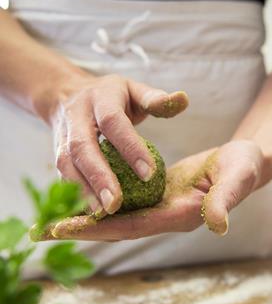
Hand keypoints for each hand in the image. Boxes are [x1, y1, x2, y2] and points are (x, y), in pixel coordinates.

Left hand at [38, 140, 264, 240]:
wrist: (245, 161)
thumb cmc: (243, 167)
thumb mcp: (237, 177)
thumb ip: (225, 199)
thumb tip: (217, 224)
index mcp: (181, 214)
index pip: (135, 225)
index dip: (101, 228)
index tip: (65, 229)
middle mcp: (166, 215)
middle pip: (119, 226)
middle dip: (82, 230)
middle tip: (42, 231)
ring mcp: (161, 206)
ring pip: (118, 216)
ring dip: (87, 218)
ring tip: (52, 219)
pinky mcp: (158, 194)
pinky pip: (126, 201)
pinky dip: (102, 202)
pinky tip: (83, 198)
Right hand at [47, 73, 187, 215]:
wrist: (66, 94)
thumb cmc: (112, 96)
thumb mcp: (134, 90)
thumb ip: (157, 99)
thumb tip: (184, 99)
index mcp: (101, 98)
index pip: (113, 123)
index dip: (129, 147)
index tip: (148, 174)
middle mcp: (76, 116)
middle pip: (82, 147)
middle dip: (98, 177)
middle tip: (115, 203)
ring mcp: (62, 135)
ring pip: (66, 164)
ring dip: (82, 190)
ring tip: (102, 213)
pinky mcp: (56, 152)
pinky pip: (62, 174)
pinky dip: (73, 194)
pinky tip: (90, 214)